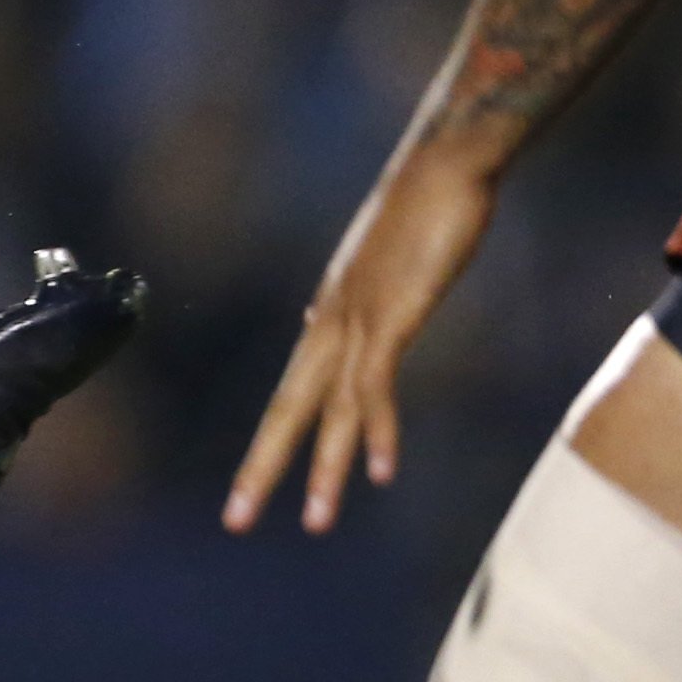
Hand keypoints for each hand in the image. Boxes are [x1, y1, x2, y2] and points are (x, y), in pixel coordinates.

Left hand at [222, 150, 503, 535]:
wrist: (447, 159)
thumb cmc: (424, 204)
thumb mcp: (381, 264)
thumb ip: (355, 300)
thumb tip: (320, 316)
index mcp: (328, 316)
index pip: (290, 393)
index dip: (271, 442)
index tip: (254, 486)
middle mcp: (330, 322)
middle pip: (286, 409)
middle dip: (261, 469)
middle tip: (234, 522)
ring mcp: (357, 318)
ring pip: (328, 408)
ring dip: (324, 469)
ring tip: (315, 523)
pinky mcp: (392, 312)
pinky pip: (376, 384)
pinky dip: (378, 430)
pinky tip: (382, 473)